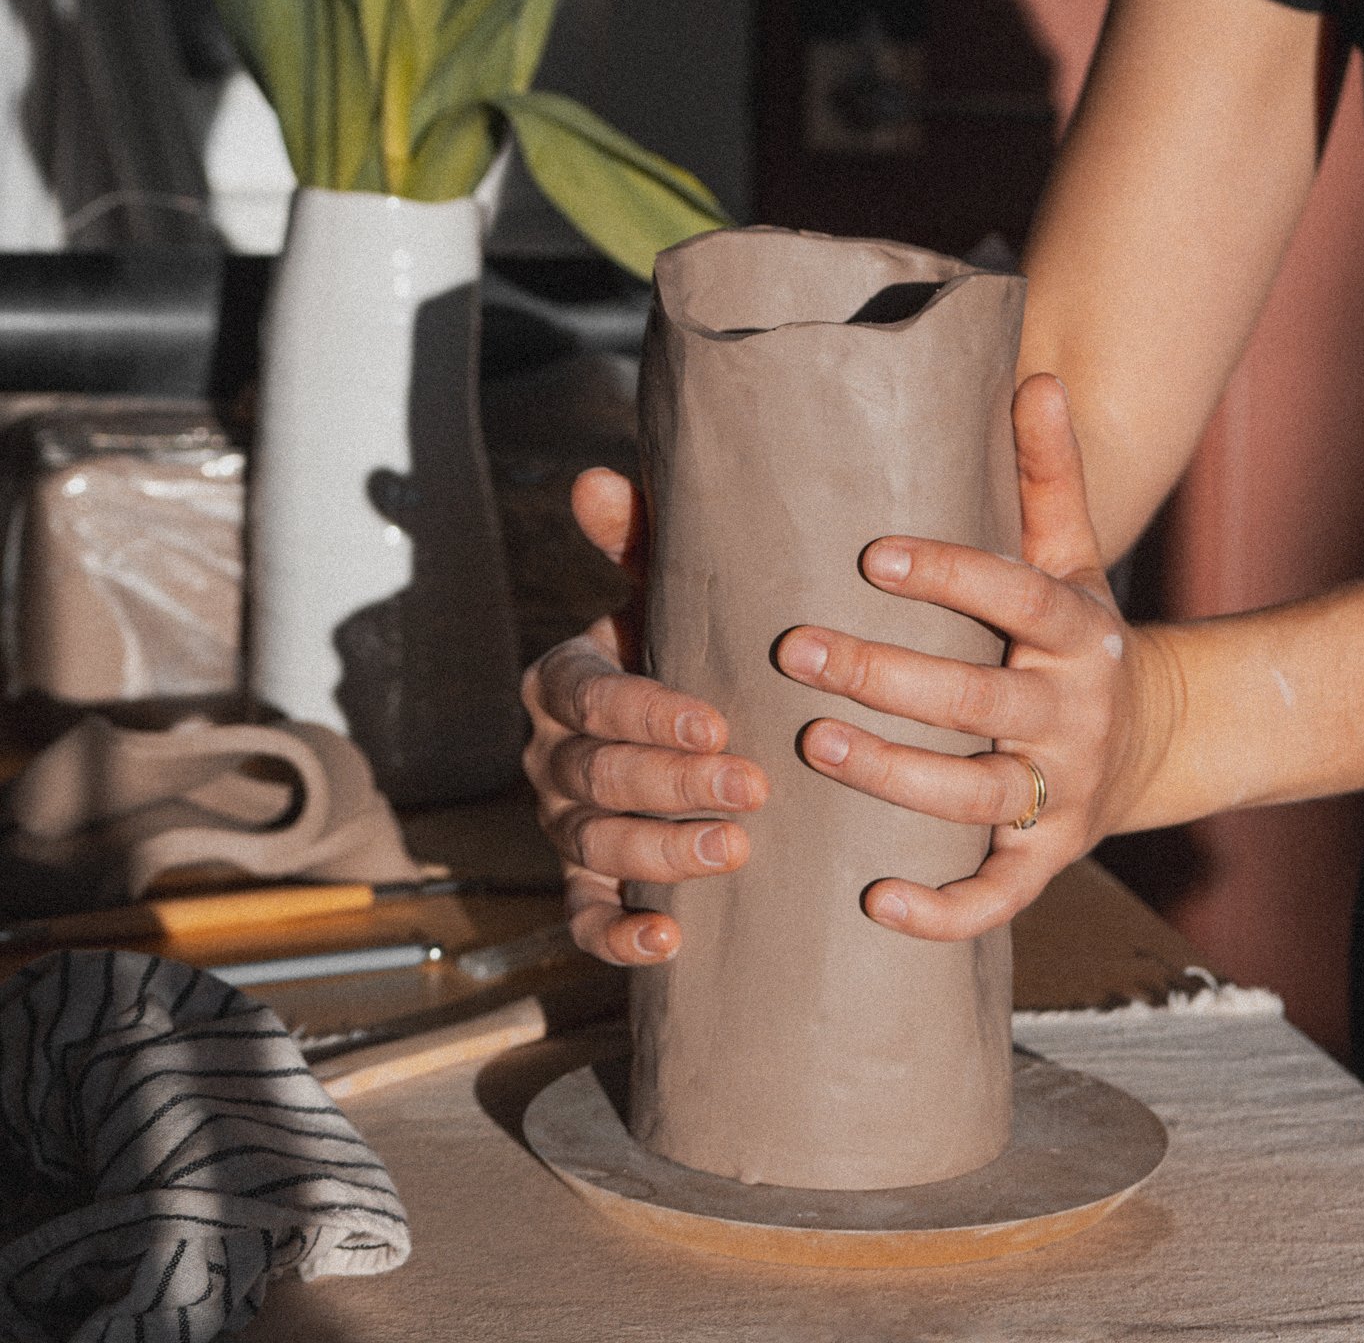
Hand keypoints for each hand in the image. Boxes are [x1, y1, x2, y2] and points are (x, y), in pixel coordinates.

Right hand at [521, 467, 768, 964]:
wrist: (694, 722)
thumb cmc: (688, 643)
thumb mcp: (667, 589)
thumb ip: (638, 539)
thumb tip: (594, 480)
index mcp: (562, 678)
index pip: (589, 696)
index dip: (646, 712)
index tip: (716, 721)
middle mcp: (551, 755)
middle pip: (597, 776)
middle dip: (672, 784)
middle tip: (751, 785)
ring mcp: (564, 825)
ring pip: (593, 846)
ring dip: (661, 854)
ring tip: (736, 852)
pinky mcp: (585, 885)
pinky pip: (583, 919)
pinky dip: (618, 937)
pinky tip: (669, 943)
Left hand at [774, 372, 1175, 940]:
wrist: (1154, 742)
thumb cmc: (1075, 634)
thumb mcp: (1071, 554)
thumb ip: (1044, 474)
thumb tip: (1031, 371)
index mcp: (1076, 631)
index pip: (1016, 596)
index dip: (950, 577)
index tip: (870, 555)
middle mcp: (1075, 713)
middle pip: (980, 701)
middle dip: (888, 679)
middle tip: (799, 651)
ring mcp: (1064, 793)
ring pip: (978, 795)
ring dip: (896, 777)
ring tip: (813, 745)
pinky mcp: (1049, 859)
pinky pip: (999, 895)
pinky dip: (945, 910)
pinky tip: (874, 904)